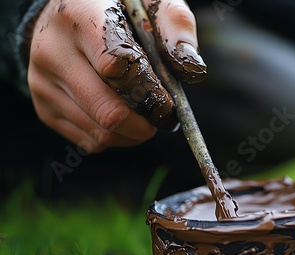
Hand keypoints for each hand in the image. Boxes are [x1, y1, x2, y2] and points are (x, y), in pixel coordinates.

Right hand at [28, 0, 205, 151]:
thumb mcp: (148, 2)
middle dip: (145, 123)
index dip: (149, 90)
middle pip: (108, 111)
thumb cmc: (118, 10)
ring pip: (101, 132)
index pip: (116, 66)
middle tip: (162, 118)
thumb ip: (175, 25)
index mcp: (78, 16)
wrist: (65, 18)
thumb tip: (191, 67)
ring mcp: (43, 84)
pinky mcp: (45, 108)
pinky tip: (123, 118)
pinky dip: (117, 138)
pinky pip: (91, 141)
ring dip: (134, 133)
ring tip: (145, 116)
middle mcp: (52, 52)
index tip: (168, 99)